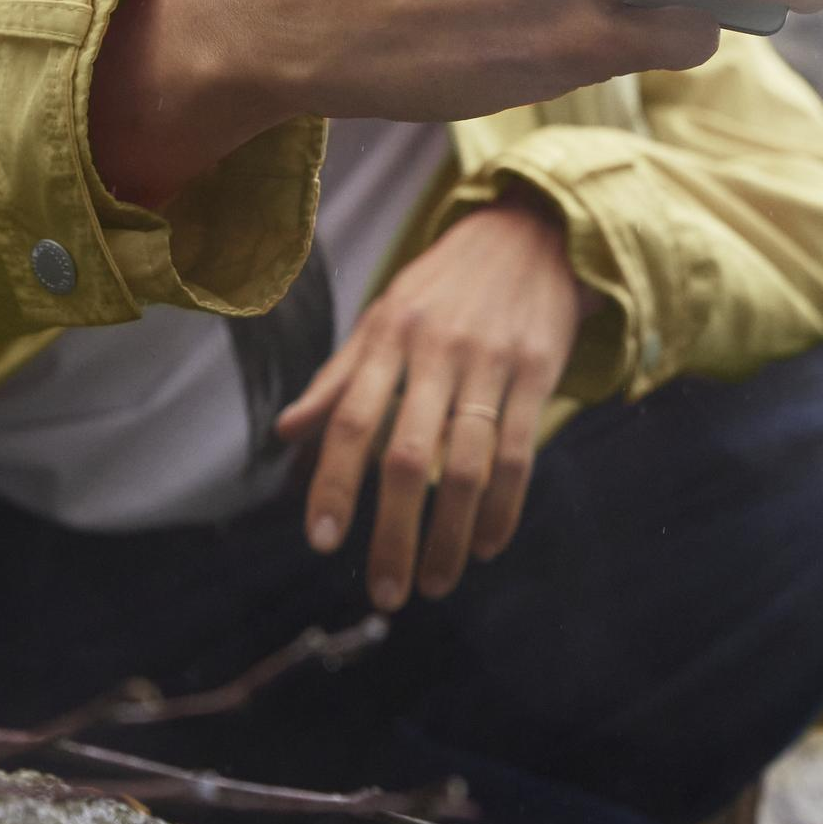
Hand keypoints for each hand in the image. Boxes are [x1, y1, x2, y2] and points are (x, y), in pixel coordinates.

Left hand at [277, 189, 591, 608]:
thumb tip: (285, 433)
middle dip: (393, 533)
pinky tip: (489, 545)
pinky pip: (520, 451)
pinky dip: (504, 508)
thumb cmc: (443, 285)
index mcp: (386, 337)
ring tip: (436, 583)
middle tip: (386, 593)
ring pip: (467, 465)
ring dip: (451, 536)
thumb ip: (338, 378)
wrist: (529, 230)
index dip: (332, 484)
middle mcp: (434, 350)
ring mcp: (490, 360)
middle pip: (406, 456)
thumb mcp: (382, 316)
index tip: (322, 542)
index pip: (349, 421)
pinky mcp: (538, 369)